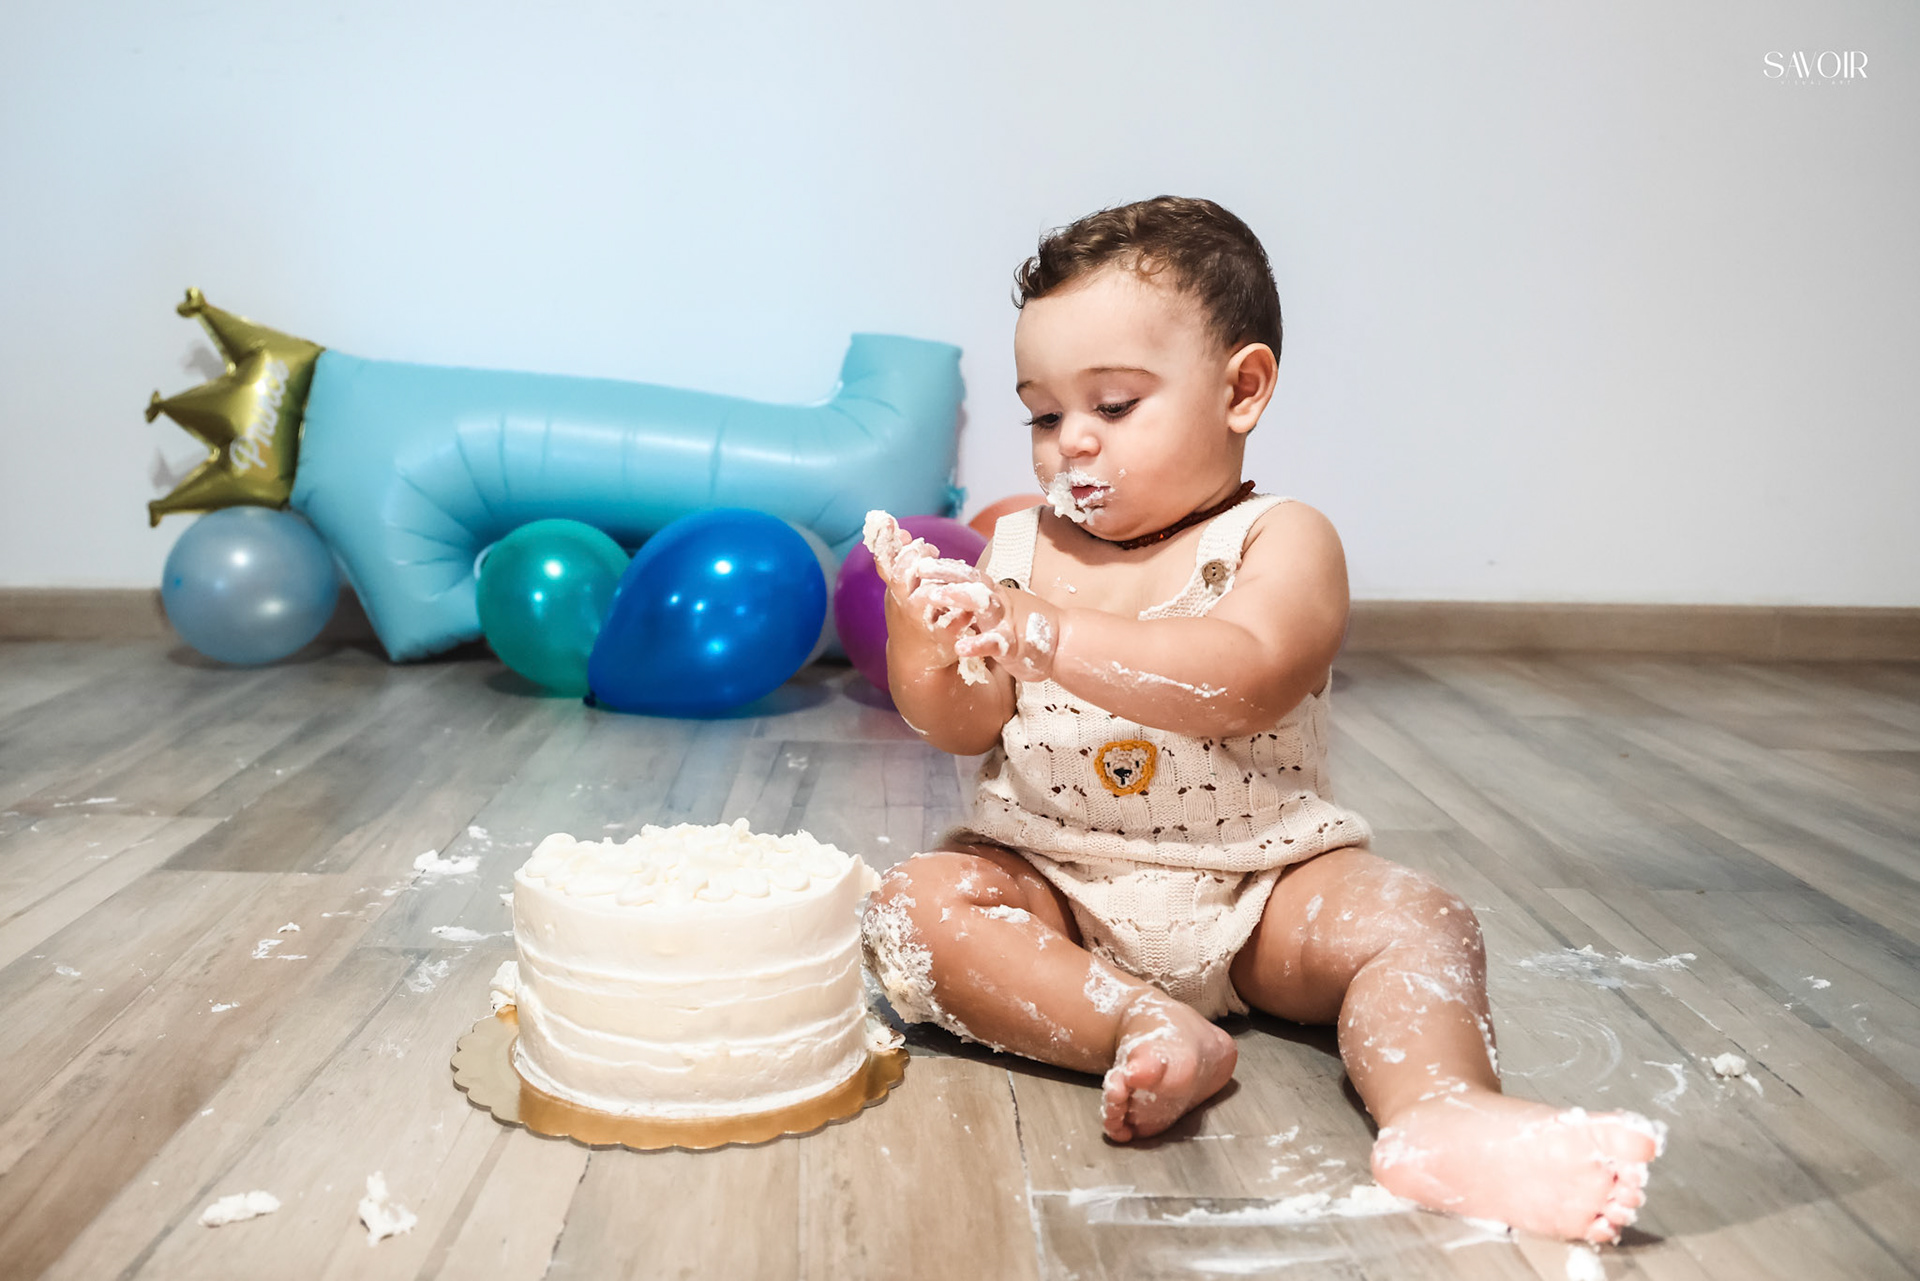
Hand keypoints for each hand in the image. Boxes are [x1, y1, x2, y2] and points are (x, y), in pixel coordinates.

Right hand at [867, 513, 989, 673]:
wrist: (915, 658)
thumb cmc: (910, 613)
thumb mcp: (900, 587)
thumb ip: (898, 558)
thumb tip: (896, 527)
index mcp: (895, 590)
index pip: (888, 563)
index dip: (900, 548)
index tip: (916, 540)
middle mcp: (903, 604)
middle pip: (901, 578)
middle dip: (915, 560)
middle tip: (932, 551)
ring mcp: (921, 621)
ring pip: (926, 597)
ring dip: (938, 580)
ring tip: (955, 569)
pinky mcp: (941, 638)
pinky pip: (952, 623)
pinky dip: (961, 613)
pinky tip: (972, 603)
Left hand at [912, 574, 1057, 683]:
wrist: (1062, 642)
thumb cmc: (1026, 623)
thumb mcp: (999, 606)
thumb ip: (978, 596)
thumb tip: (949, 585)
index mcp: (992, 593)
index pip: (966, 574)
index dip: (943, 565)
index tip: (918, 556)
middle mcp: (998, 602)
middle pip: (971, 582)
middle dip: (946, 574)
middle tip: (920, 567)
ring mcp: (1005, 622)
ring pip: (982, 606)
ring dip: (960, 598)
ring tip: (936, 596)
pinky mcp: (1012, 645)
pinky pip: (994, 644)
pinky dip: (978, 645)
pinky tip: (960, 648)